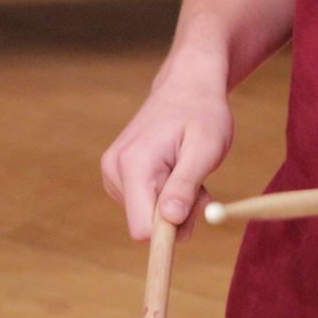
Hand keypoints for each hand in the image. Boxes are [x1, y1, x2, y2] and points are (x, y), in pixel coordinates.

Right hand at [101, 70, 233, 241]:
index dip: (171, 233)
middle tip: (201, 187)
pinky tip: (174, 169)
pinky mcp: (117, 174)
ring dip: (173, 205)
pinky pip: (143, 205)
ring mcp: (113, 172)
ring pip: (146, 217)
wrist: (188, 84)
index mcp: (134, 164)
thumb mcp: (204, 149)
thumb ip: (184, 186)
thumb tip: (170, 222)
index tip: (194, 217)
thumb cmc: (202, 113)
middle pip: (145, 225)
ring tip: (187, 171)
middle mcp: (115, 169)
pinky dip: (164, 196)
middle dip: (177, 216)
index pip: (141, 228)